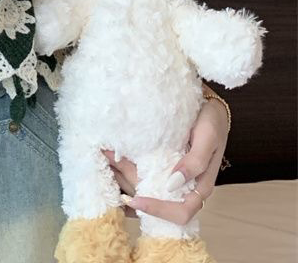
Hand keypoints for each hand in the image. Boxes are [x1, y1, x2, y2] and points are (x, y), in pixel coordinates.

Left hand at [101, 96, 229, 222]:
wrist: (208, 105)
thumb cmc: (211, 122)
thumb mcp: (208, 138)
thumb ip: (195, 162)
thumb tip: (172, 185)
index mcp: (200, 185)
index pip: (181, 212)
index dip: (159, 211)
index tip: (135, 200)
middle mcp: (185, 185)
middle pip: (157, 201)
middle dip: (133, 191)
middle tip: (111, 170)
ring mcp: (171, 174)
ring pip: (147, 188)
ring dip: (125, 180)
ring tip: (106, 160)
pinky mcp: (162, 163)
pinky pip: (144, 174)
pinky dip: (126, 170)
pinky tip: (112, 159)